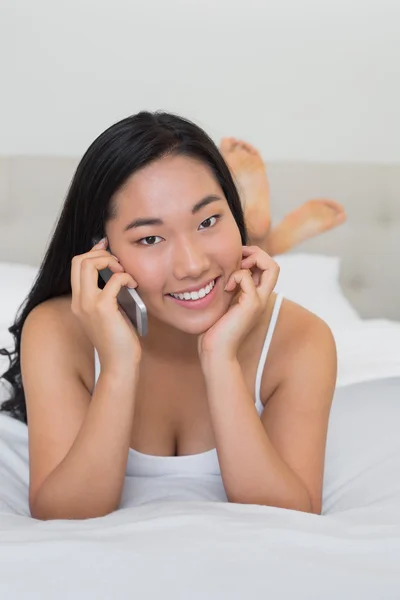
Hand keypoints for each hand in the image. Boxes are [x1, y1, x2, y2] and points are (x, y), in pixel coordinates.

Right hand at [70, 237, 141, 370]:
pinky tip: (134, 285)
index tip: (108, 250)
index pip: (76, 265)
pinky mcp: (103, 308)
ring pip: (89, 263)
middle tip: (118, 263)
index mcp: (78, 301)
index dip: (93, 252)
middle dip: (100, 254)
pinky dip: (126, 277)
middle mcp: (78, 301)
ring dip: (110, 261)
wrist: (119, 363)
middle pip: (78, 260)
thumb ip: (107, 294)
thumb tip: (116, 272)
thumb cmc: (119, 339)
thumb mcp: (109, 313)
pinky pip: (114, 280)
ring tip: (124, 272)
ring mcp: (88, 304)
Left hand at [198, 246, 279, 361]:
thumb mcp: (224, 301)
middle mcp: (262, 297)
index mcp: (256, 296)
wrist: (216, 350)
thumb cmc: (216, 328)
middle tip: (238, 259)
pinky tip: (225, 287)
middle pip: (274, 265)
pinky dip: (235, 275)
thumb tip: (226, 269)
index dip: (254, 257)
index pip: (267, 268)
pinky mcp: (251, 304)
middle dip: (257, 253)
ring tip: (235, 269)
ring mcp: (259, 300)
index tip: (236, 260)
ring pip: (271, 267)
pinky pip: (247, 277)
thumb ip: (230, 286)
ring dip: (251, 259)